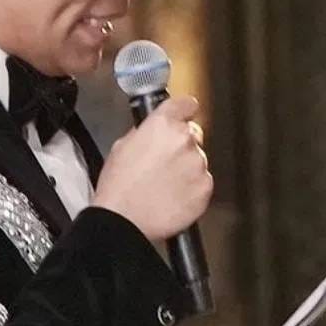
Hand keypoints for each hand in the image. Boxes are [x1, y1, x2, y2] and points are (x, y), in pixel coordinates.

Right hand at [91, 96, 212, 239]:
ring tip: (165, 184)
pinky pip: (203, 182)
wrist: (124, 220)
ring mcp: (198, 164)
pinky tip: (173, 195)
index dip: (184, 111)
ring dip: (187, 168)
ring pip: (198, 159)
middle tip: (165, 162)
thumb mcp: (122, 146)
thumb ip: (145, 132)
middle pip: (193, 134)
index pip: (186, 104)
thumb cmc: (119, 187)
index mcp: (163, 124)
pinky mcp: (205, 186)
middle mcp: (184, 140)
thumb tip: (155, 131)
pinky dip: (192, 188)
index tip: (184, 116)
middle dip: (182, 145)